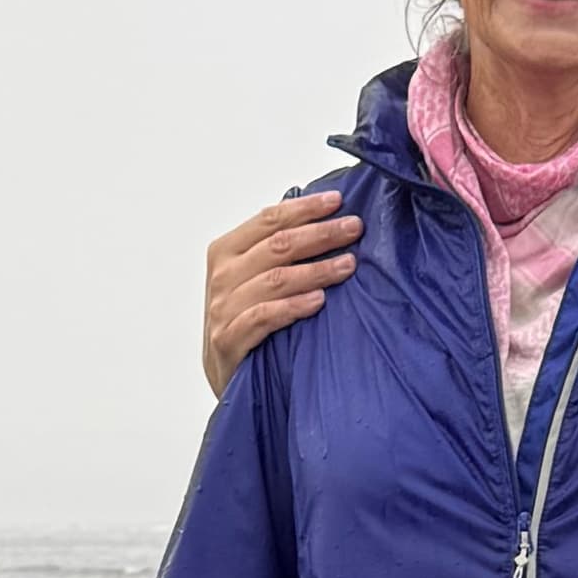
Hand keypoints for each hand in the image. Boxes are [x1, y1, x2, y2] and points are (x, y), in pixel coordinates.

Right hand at [204, 195, 358, 392]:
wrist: (226, 376)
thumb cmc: (246, 321)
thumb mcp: (253, 279)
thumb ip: (275, 252)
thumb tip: (321, 219)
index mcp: (226, 251)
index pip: (269, 219)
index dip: (304, 209)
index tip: (338, 201)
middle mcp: (222, 275)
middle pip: (277, 245)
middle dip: (320, 234)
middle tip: (354, 228)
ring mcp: (223, 308)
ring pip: (276, 280)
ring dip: (316, 270)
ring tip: (348, 265)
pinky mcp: (229, 340)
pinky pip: (264, 317)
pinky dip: (293, 307)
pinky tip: (319, 301)